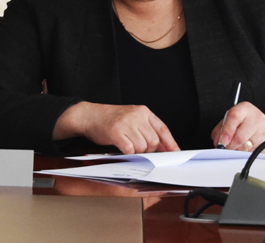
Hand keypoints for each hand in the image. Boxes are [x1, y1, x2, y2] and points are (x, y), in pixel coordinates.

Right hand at [54, 101, 178, 153]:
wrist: (89, 115)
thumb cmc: (110, 119)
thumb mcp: (132, 118)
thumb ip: (147, 129)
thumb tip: (163, 147)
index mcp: (143, 111)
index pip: (162, 129)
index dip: (170, 143)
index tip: (176, 152)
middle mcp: (136, 115)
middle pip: (153, 141)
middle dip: (148, 149)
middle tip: (138, 148)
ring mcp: (126, 123)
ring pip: (142, 146)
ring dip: (137, 152)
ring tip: (128, 145)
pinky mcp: (116, 131)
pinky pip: (130, 149)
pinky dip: (128, 153)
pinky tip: (122, 148)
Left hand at [212, 101, 264, 152]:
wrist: (261, 124)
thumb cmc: (242, 121)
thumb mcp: (229, 119)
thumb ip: (220, 129)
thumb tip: (218, 142)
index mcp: (244, 108)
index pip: (234, 117)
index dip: (227, 130)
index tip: (222, 141)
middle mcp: (255, 118)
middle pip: (240, 136)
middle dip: (230, 145)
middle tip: (225, 146)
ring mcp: (262, 130)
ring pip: (245, 147)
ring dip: (236, 149)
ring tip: (235, 144)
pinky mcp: (264, 142)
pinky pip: (250, 151)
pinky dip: (243, 151)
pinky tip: (243, 145)